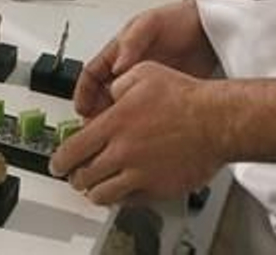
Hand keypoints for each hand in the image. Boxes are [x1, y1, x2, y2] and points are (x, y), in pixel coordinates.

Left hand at [50, 62, 225, 204]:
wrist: (218, 121)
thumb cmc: (187, 98)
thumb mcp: (142, 73)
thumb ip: (117, 84)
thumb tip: (107, 92)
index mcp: (114, 124)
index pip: (72, 150)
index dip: (59, 160)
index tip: (56, 164)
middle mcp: (123, 152)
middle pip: (84, 175)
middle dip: (75, 177)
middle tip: (75, 175)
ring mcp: (140, 173)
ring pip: (103, 194)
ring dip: (95, 191)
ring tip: (94, 187)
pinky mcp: (159, 189)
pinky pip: (130, 201)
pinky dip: (120, 198)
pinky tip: (121, 191)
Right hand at [74, 0, 216, 117]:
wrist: (209, 30)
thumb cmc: (178, 20)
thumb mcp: (150, 25)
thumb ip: (132, 43)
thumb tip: (117, 66)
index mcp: (118, 53)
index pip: (92, 74)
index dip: (83, 92)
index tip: (81, 108)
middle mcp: (128, 70)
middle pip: (103, 95)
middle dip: (96, 112)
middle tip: (97, 127)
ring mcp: (145, 85)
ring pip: (122, 106)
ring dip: (116, 119)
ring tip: (117, 132)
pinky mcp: (163, 97)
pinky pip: (145, 113)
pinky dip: (139, 123)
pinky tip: (142, 131)